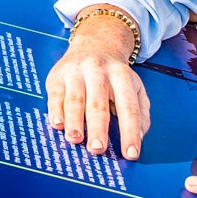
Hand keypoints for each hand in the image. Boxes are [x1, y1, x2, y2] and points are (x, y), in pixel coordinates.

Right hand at [44, 13, 149, 157]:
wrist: (94, 43)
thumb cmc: (114, 75)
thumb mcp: (134, 87)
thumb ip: (141, 112)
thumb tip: (138, 137)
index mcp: (122, 76)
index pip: (128, 107)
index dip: (130, 132)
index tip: (131, 154)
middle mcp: (98, 71)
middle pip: (98, 104)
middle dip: (98, 128)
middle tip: (98, 149)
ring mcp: (76, 71)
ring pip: (75, 99)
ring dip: (75, 121)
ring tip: (75, 139)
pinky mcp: (57, 75)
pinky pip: (55, 95)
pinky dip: (56, 110)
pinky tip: (58, 124)